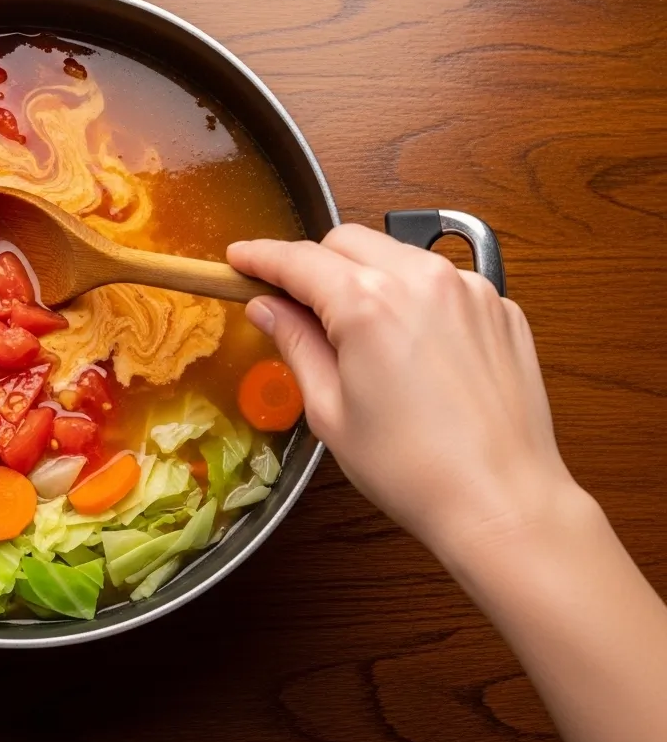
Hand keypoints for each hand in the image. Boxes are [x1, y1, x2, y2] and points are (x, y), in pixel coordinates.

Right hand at [228, 225, 572, 551]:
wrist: (502, 501)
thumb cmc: (411, 468)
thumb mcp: (330, 411)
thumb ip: (296, 345)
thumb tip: (267, 309)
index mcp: (368, 304)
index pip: (298, 260)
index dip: (261, 257)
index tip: (240, 258)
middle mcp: (422, 279)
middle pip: (348, 241)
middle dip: (315, 262)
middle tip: (295, 303)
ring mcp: (469, 289)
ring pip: (398, 253)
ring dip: (367, 274)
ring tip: (358, 329)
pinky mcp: (500, 308)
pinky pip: (443, 281)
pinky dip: (414, 296)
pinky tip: (411, 345)